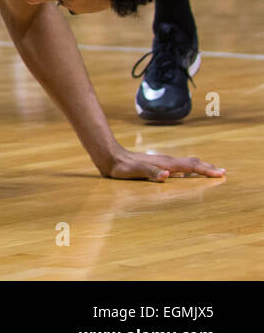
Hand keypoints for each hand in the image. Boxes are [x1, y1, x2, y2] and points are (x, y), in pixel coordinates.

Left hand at [99, 149, 224, 181]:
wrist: (111, 157)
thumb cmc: (123, 167)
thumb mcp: (136, 171)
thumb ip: (151, 172)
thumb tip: (167, 174)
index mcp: (166, 163)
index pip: (191, 166)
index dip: (206, 170)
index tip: (221, 173)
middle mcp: (166, 161)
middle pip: (192, 163)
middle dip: (207, 167)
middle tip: (222, 172)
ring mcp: (162, 162)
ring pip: (186, 164)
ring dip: (200, 167)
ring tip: (210, 170)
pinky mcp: (156, 164)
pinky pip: (178, 166)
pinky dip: (188, 169)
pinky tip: (187, 172)